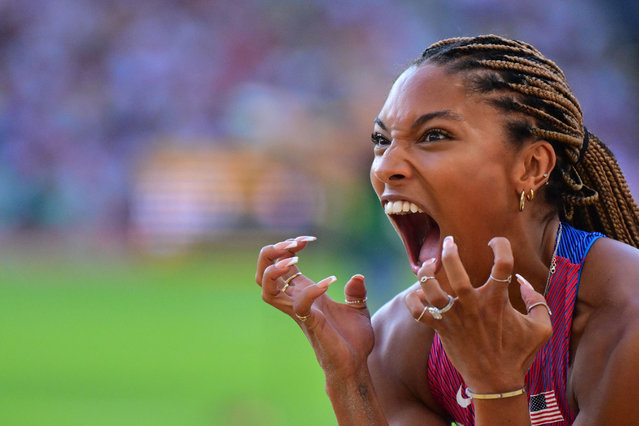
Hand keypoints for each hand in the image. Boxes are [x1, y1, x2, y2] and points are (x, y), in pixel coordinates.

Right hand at [256, 236, 373, 375]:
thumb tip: (357, 276)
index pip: (280, 264)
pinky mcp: (310, 324)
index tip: (307, 240)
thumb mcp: (357, 307)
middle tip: (294, 244)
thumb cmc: (352, 339)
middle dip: (272, 253)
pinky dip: (312, 290)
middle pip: (262, 272)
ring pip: (266, 289)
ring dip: (275, 270)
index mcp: (303, 292)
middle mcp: (295, 300)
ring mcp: (299, 312)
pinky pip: (299, 305)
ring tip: (295, 260)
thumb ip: (355, 291)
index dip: (287, 247)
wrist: (356, 364)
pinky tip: (330, 282)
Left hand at [405, 236, 551, 391]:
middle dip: (450, 252)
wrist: (496, 383)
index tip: (496, 242)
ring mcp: (455, 318)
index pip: (503, 264)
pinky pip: (418, 313)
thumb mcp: (542, 328)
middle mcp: (474, 306)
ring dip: (425, 274)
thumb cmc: (518, 353)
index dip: (501, 246)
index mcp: (498, 301)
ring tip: (428, 264)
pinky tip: (416, 294)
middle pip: (456, 272)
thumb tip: (522, 281)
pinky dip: (412, 302)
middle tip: (449, 241)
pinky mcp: (442, 329)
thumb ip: (538, 301)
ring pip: (430, 290)